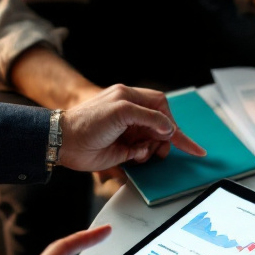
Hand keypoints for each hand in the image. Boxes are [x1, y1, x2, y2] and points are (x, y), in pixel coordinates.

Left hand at [58, 85, 205, 171]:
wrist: (65, 143)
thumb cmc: (87, 122)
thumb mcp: (122, 111)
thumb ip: (150, 118)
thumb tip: (169, 128)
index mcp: (130, 98)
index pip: (162, 106)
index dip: (175, 122)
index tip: (189, 142)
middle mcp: (131, 114)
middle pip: (161, 126)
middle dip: (165, 138)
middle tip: (162, 148)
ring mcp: (128, 132)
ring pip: (154, 141)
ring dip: (152, 148)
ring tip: (140, 152)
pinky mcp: (124, 149)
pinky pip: (144, 153)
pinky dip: (143, 156)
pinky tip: (133, 155)